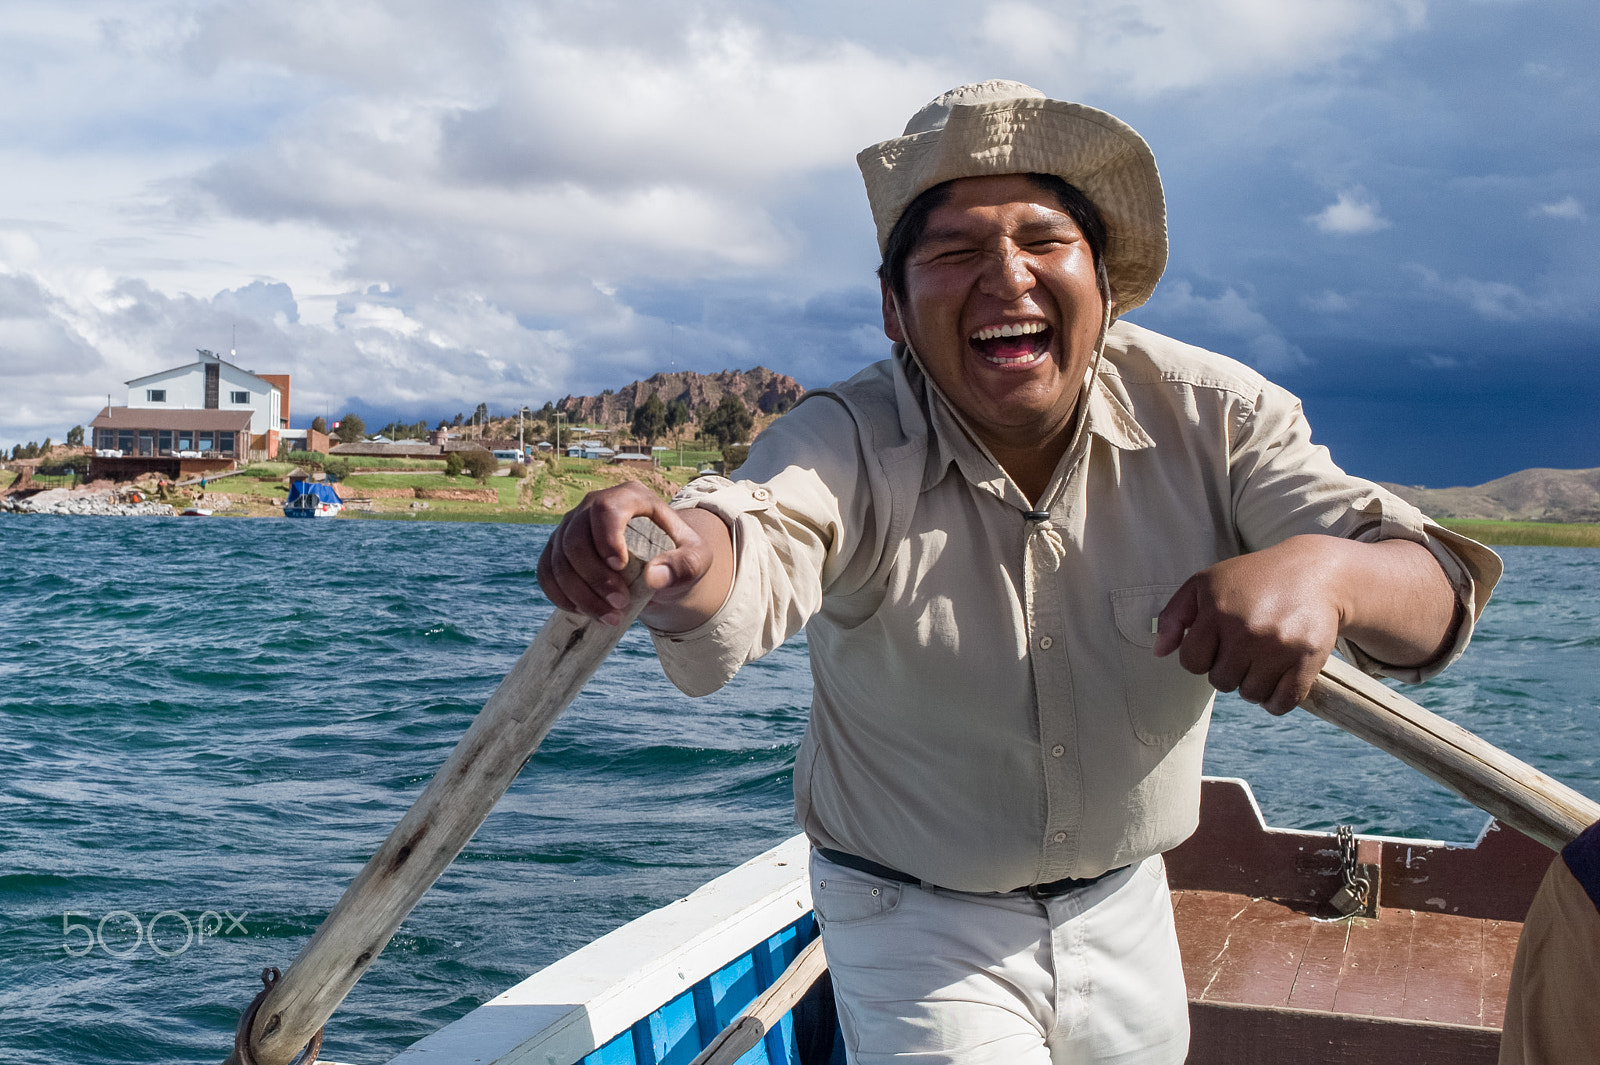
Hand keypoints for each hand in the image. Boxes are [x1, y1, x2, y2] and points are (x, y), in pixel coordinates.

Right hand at [537, 482, 726, 627]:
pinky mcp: (559, 548)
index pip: (605, 509)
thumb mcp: (696, 560)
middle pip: (576, 539)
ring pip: (558, 559)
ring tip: (609, 616)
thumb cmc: (679, 556)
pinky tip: (583, 611)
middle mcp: (594, 505)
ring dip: (579, 594)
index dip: (606, 538)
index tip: (620, 567)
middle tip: (620, 605)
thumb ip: (684, 566)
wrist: (661, 563)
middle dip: (594, 578)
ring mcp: (572, 526)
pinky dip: (560, 595)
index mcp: (629, 497)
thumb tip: (654, 577)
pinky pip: (546, 571)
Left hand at [1152, 536, 1344, 715]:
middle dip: (1228, 670)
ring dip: (1253, 684)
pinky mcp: (1307, 658)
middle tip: (1244, 649)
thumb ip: (1174, 616)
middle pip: (1221, 681)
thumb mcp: (1205, 584)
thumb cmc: (1252, 580)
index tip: (1216, 644)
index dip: (1201, 657)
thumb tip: (1158, 652)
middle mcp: (1246, 630)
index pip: (1191, 662)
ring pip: (1250, 694)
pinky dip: (1276, 701)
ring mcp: (1278, 645)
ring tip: (1262, 660)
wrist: (1314, 572)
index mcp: (1217, 611)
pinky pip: (1282, 702)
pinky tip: (1277, 681)